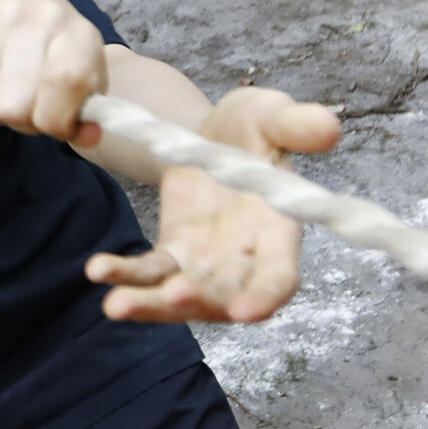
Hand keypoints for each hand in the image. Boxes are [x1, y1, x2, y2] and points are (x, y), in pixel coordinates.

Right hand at [0, 0, 108, 142]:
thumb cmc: (49, 39)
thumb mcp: (82, 66)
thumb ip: (87, 108)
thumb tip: (88, 138)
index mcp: (77, 31)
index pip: (66, 81)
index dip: (58, 119)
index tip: (56, 123)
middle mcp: (37, 18)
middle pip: (15, 107)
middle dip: (21, 120)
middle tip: (27, 104)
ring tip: (4, 90)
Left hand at [84, 88, 342, 323]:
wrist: (216, 130)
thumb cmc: (255, 127)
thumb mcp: (273, 115)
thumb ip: (297, 125)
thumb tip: (330, 127)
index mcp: (278, 231)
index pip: (280, 276)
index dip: (267, 295)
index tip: (247, 313)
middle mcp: (244, 259)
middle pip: (224, 297)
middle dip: (197, 303)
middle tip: (169, 298)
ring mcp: (206, 262)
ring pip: (179, 295)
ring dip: (150, 305)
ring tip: (115, 305)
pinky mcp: (173, 253)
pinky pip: (149, 272)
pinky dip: (126, 275)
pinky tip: (97, 270)